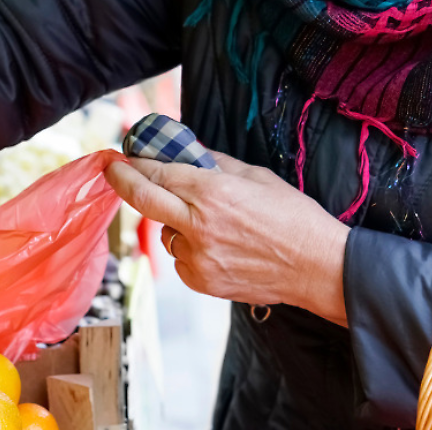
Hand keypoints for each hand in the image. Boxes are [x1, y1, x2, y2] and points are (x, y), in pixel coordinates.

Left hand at [105, 150, 350, 325]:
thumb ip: (212, 163)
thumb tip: (182, 149)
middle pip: (144, 200)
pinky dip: (188, 246)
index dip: (135, 163)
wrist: (318, 268)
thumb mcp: (255, 176)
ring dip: (174, 220)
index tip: (122, 155)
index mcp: (213, 193)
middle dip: (123, 181)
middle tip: (112, 169)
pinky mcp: (202, 282)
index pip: (158, 174)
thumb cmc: (293, 217)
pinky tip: (216, 243)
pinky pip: (180, 257)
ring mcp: (198, 258)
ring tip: (208, 219)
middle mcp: (199, 226)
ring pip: (166, 231)